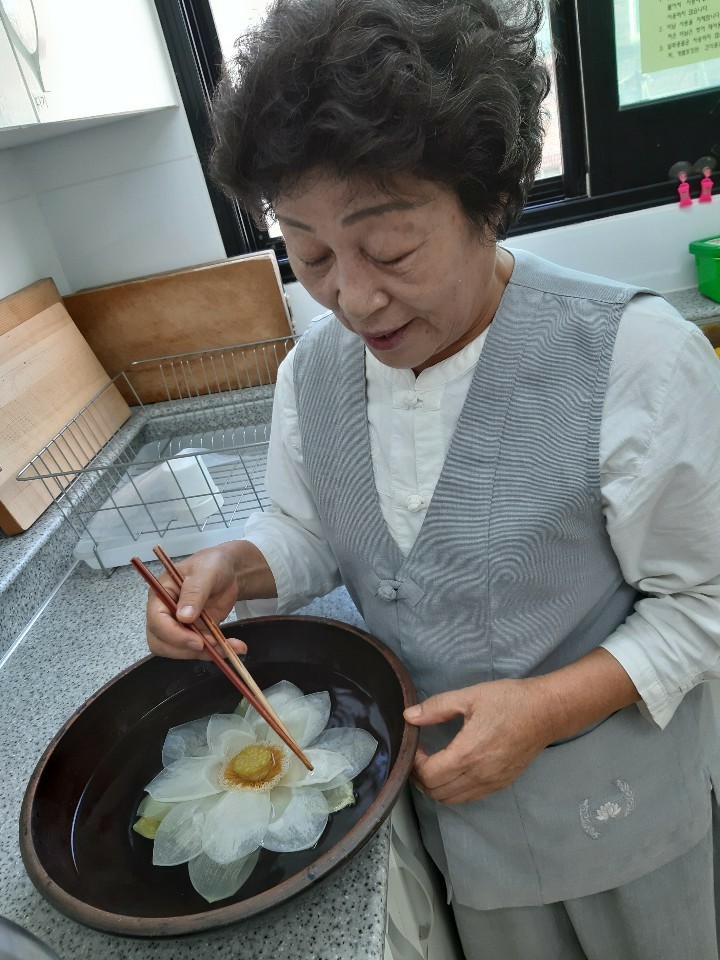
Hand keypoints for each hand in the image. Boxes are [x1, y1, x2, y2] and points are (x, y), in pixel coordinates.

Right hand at [145, 541, 275, 659]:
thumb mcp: (206, 572)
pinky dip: (215, 652)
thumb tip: (183, 617)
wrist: (230, 571)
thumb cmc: (213, 564)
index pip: (156, 621)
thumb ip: (194, 592)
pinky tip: (234, 647)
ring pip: (179, 651)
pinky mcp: (193, 633)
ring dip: (203, 653)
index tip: (196, 641)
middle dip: (186, 649)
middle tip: (211, 647)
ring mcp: (178, 625)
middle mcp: (164, 612)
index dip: (173, 634)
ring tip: (228, 647)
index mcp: (160, 593)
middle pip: (161, 642)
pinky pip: (199, 649)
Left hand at [403, 679, 554, 804]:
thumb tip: (408, 716)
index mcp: (467, 754)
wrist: (546, 712)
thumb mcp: (469, 696)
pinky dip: (453, 790)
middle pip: (436, 792)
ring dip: (436, 786)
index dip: (414, 763)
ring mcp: (491, 783)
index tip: (415, 746)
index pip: (428, 775)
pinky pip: (468, 797)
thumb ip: (436, 708)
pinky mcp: (500, 784)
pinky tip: (453, 769)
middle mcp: (478, 775)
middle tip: (420, 756)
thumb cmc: (508, 700)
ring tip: (433, 763)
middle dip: (420, 776)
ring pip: (451, 799)